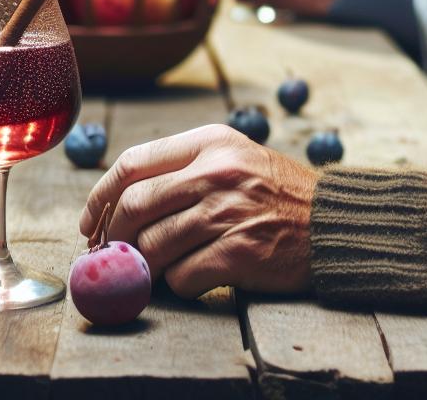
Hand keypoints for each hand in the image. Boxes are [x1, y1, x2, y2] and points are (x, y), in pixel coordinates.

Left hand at [80, 125, 317, 297]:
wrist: (336, 224)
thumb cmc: (279, 194)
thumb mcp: (235, 157)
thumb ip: (184, 168)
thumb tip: (120, 202)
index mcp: (210, 142)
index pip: (133, 163)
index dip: (100, 196)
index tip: (90, 222)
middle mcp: (217, 171)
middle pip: (135, 205)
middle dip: (115, 236)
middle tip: (113, 254)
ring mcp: (228, 212)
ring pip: (154, 244)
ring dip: (144, 266)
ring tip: (151, 271)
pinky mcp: (241, 252)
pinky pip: (184, 275)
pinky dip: (177, 284)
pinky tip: (191, 279)